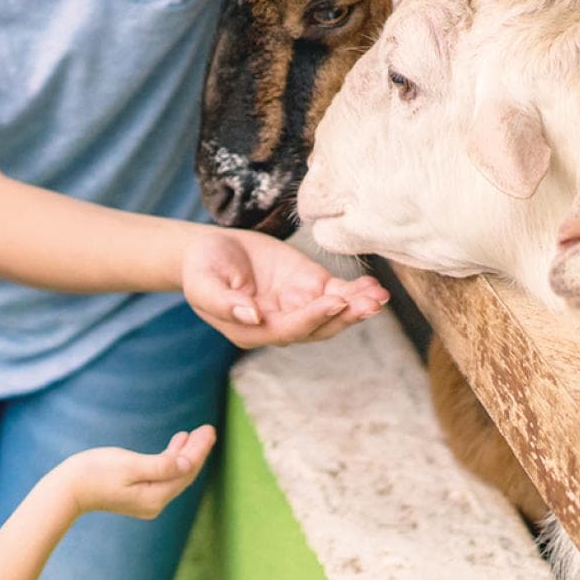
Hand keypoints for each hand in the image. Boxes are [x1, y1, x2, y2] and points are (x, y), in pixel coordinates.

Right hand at [62, 426, 216, 519]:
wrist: (68, 490)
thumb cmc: (94, 473)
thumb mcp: (129, 465)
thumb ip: (161, 465)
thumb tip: (188, 463)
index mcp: (156, 496)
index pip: (186, 471)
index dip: (199, 450)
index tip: (209, 430)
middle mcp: (155, 503)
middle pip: (183, 474)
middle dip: (196, 451)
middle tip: (207, 429)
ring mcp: (147, 501)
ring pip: (174, 475)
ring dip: (184, 454)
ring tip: (194, 434)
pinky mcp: (138, 495)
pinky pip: (163, 476)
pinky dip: (170, 460)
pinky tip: (175, 446)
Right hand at [182, 227, 387, 348]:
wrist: (211, 249)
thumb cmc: (201, 268)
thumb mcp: (202, 283)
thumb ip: (223, 302)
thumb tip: (253, 317)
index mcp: (252, 330)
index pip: (288, 329)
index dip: (312, 317)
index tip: (334, 301)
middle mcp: (279, 324)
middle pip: (318, 328)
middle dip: (345, 317)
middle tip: (369, 304)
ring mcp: (297, 306)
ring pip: (333, 314)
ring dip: (357, 308)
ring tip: (378, 297)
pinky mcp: (309, 287)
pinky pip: (338, 294)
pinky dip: (357, 292)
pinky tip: (374, 286)